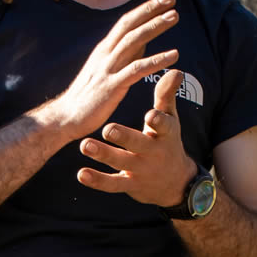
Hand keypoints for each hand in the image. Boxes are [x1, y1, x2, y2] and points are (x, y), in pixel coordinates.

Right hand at [38, 0, 179, 139]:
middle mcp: (105, 53)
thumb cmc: (88, 96)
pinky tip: (174, 55)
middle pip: (130, 24)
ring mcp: (108, 68)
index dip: (144, 8)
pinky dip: (156, 60)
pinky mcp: (112, 86)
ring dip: (155, 26)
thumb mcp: (105, 70)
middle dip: (151, 8)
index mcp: (104, 49)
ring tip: (175, 16)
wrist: (66, 117)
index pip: (126, 22)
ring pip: (134, 41)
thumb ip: (124, 56)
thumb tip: (143, 44)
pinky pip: (137, 69)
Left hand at [76, 68, 198, 206]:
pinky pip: (112, 184)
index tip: (150, 116)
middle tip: (108, 128)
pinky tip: (81, 174)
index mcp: (165, 134)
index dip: (158, 121)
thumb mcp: (170, 120)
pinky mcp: (129, 185)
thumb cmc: (167, 141)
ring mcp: (141, 170)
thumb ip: (167, 96)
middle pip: (138, 144)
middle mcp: (153, 153)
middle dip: (124, 138)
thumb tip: (176, 71)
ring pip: (121, 162)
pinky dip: (97, 180)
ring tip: (84, 145)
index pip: (164, 126)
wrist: (174, 183)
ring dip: (103, 155)